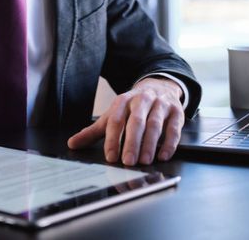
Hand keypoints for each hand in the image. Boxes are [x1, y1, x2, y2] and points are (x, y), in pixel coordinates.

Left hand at [66, 77, 184, 165]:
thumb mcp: (113, 115)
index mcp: (123, 101)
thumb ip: (93, 132)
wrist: (159, 87)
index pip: (116, 120)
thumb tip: (73, 144)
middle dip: (132, 142)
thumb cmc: (133, 107)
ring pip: (155, 124)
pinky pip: (174, 128)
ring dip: (150, 144)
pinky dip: (169, 143)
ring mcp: (160, 105)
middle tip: (128, 161)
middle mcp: (142, 101)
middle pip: (136, 121)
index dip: (113, 139)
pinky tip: (163, 155)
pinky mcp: (176, 112)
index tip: (110, 156)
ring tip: (144, 161)